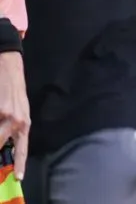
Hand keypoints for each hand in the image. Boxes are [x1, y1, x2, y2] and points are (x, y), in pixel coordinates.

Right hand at [0, 52, 29, 179]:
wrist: (8, 66)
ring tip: (2, 115)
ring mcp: (7, 115)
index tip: (19, 178)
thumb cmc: (12, 90)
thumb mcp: (18, 109)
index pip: (22, 147)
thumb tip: (3, 145)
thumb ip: (13, 127)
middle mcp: (18, 121)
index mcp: (24, 123)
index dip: (19, 163)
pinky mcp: (0, 109)